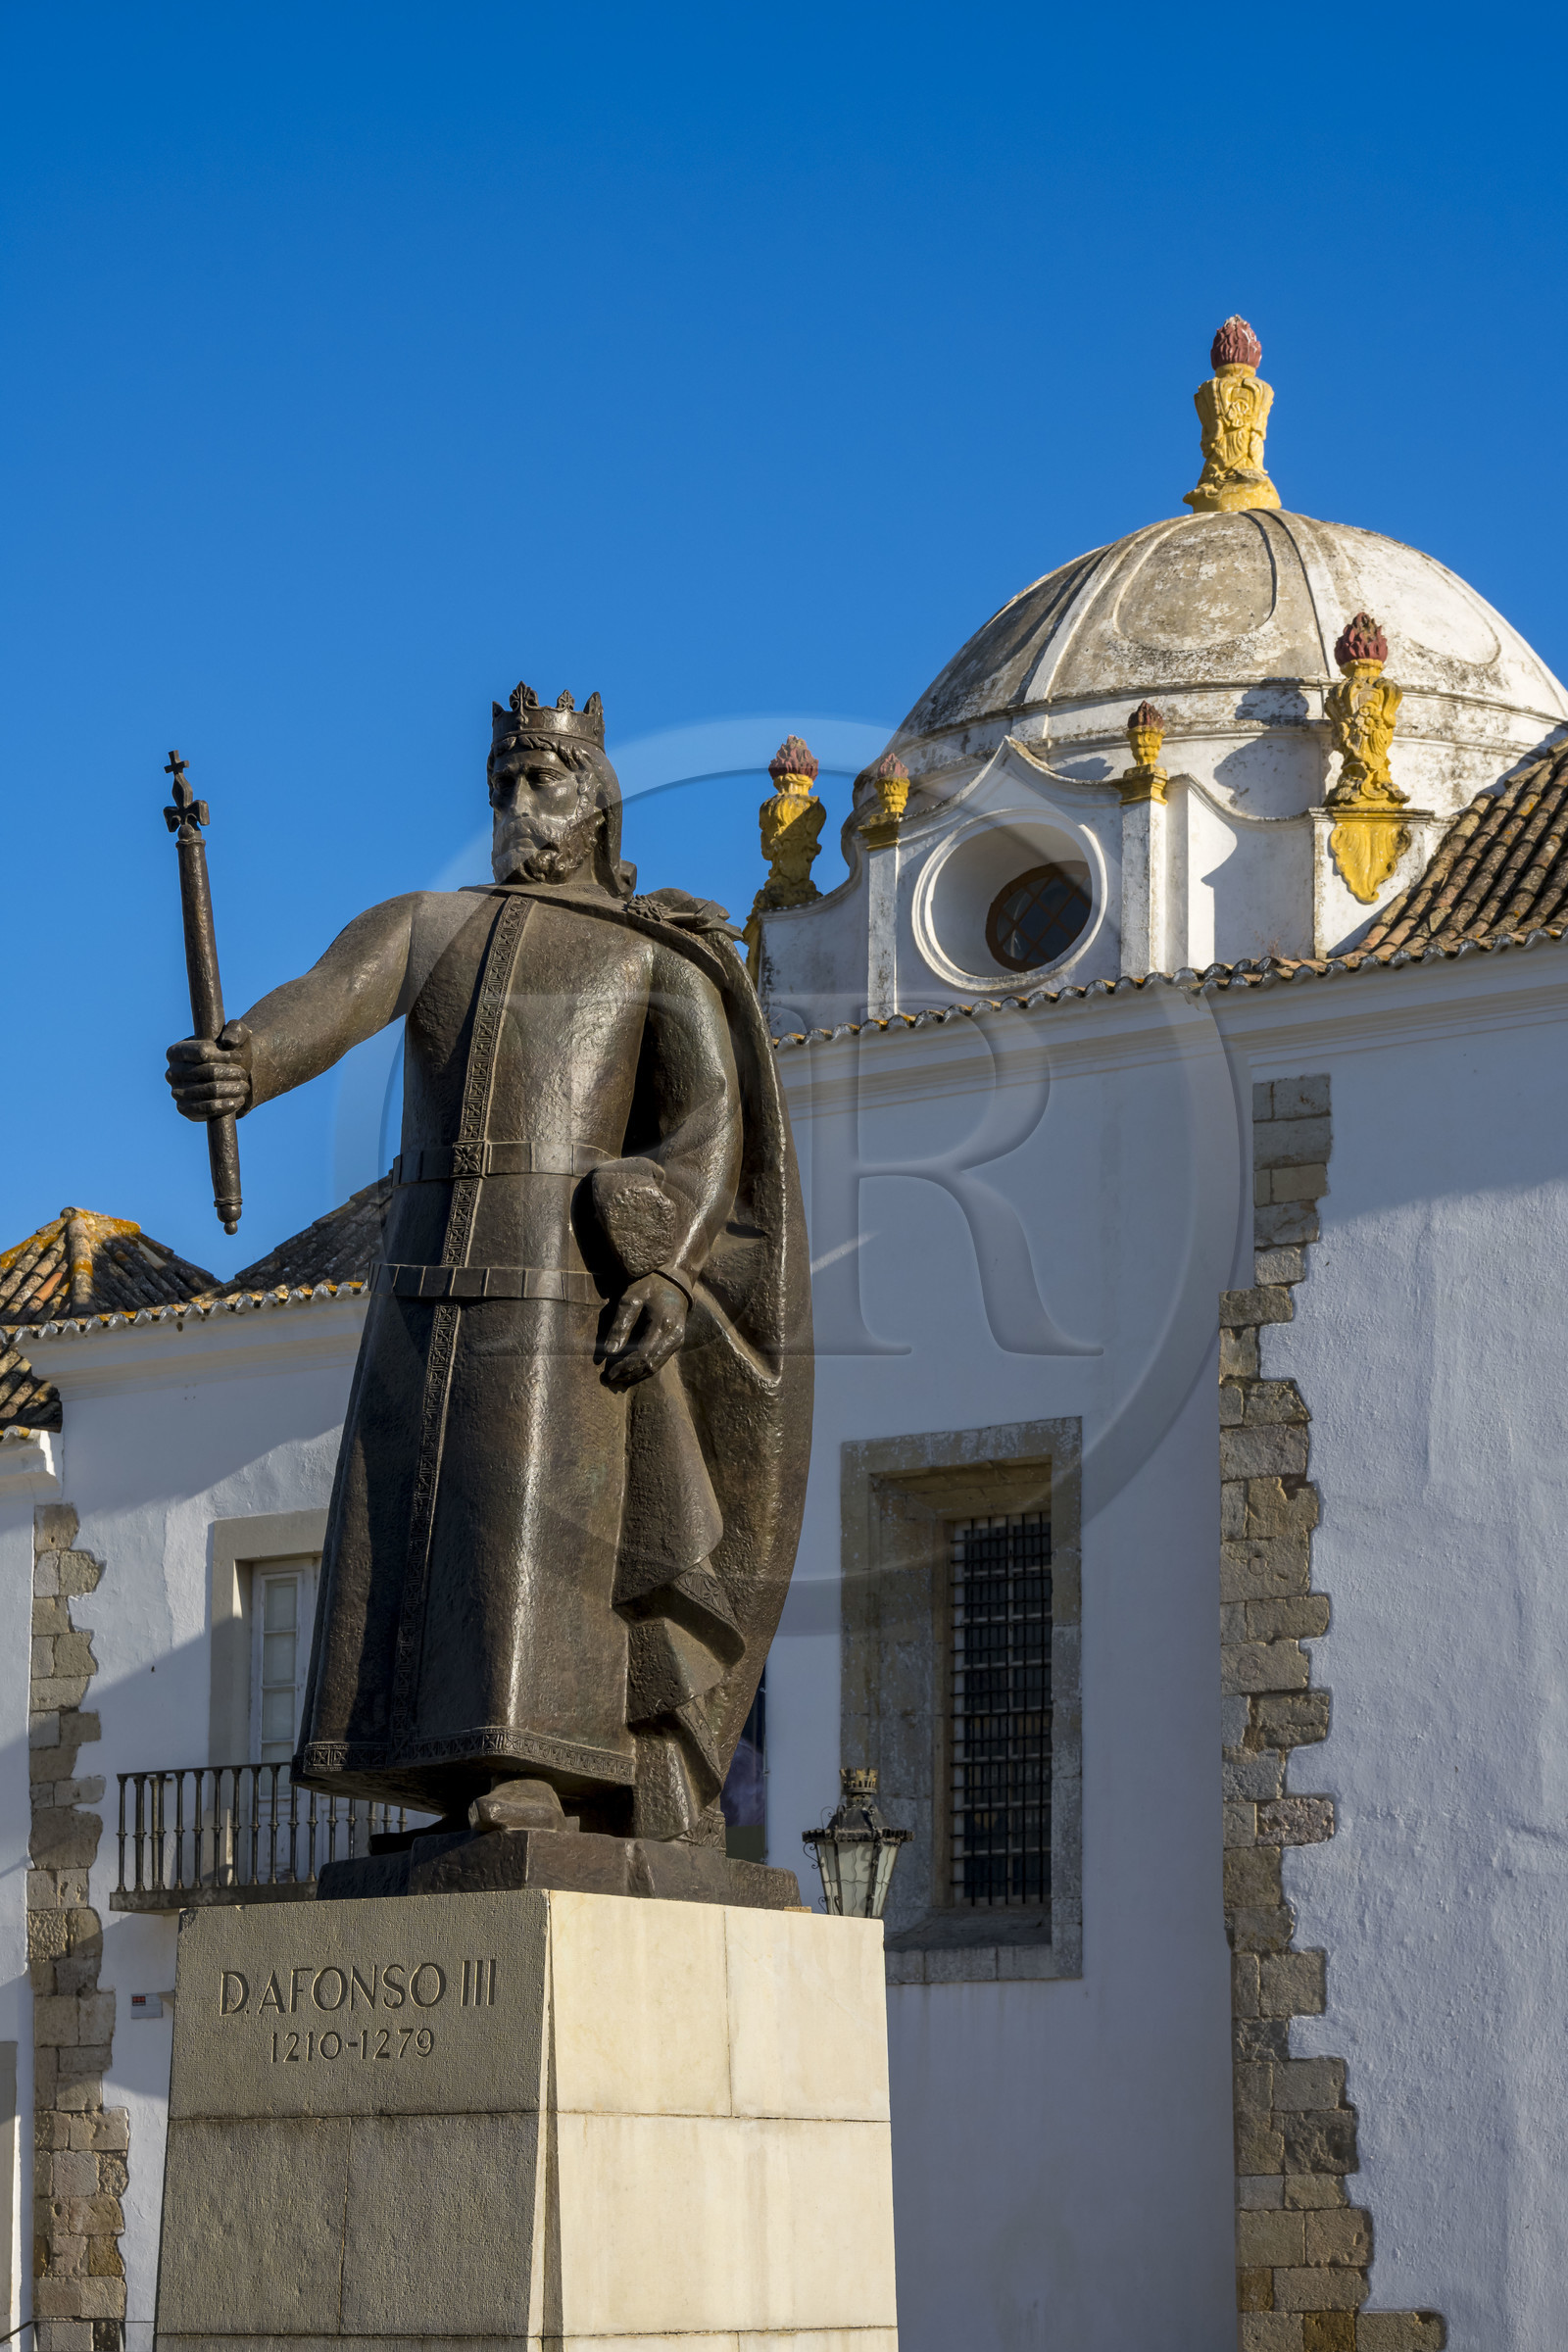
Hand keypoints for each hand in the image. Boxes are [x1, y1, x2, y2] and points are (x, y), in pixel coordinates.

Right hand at [166, 1022, 252, 1122]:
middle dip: (231, 1073)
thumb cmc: (231, 1053)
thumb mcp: (238, 1035)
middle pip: (208, 1072)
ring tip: (244, 1086)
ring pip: (210, 1090)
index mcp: (176, 1051)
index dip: (223, 1056)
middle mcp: (172, 1072)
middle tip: (243, 1074)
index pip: (202, 1052)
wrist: (231, 1079)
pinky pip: (206, 1109)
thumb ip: (236, 1029)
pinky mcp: (185, 1109)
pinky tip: (238, 1100)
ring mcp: (176, 1092)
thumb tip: (228, 1041)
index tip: (237, 1057)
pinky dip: (226, 1105)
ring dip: (232, 1088)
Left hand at [600, 1273, 688, 1390]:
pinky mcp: (676, 1342)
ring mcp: (677, 1340)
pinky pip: (660, 1361)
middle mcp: (674, 1336)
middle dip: (628, 1375)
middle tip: (608, 1379)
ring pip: (656, 1366)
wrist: (673, 1280)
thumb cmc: (649, 1286)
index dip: (624, 1367)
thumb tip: (609, 1352)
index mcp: (663, 1325)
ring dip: (636, 1375)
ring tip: (617, 1379)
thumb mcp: (630, 1299)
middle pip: (650, 1365)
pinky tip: (630, 1371)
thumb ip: (620, 1325)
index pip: (642, 1355)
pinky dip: (644, 1369)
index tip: (607, 1374)